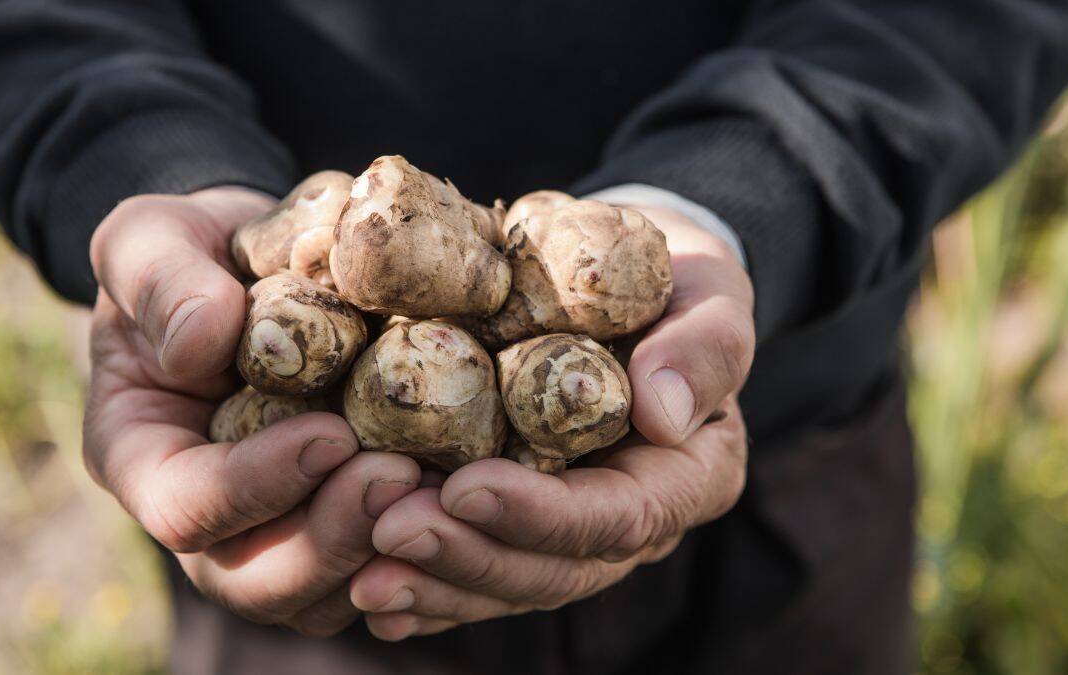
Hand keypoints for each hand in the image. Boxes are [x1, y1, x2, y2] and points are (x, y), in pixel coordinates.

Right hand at [83, 187, 420, 634]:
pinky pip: (381, 569)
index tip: (328, 434)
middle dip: (332, 539)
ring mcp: (277, 532)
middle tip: (400, 475)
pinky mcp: (342, 523)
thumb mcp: (154, 241)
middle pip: (257, 580)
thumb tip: (202, 342)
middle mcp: (210, 518)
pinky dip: (426, 543)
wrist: (258, 264)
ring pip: (325, 594)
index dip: (255, 486)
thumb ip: (162, 284)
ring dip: (385, 550)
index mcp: (145, 458)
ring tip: (443, 488)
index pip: (186, 507)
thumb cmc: (193, 252)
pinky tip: (471, 493)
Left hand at [349, 207, 754, 639]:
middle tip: (388, 532)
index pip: (618, 518)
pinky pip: (470, 562)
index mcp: (683, 478)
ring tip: (359, 578)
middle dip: (467, 558)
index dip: (541, 515)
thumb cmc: (680, 284)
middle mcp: (625, 520)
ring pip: (503, 580)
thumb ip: (704, 351)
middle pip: (551, 570)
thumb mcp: (711, 297)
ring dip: (430, 583)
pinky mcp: (518, 518)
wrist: (633, 284)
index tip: (466, 487)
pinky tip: (357, 587)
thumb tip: (662, 415)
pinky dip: (420, 583)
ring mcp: (568, 528)